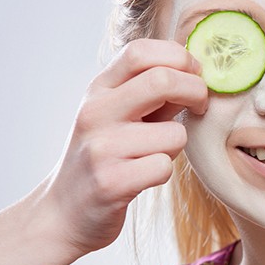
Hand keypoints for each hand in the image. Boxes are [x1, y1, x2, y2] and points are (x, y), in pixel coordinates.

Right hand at [42, 38, 207, 255]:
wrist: (64, 212)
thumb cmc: (105, 158)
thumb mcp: (120, 115)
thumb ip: (155, 94)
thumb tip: (197, 72)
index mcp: (99, 90)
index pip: (140, 51)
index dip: (179, 57)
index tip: (195, 74)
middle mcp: (95, 112)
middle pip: (162, 80)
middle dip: (196, 91)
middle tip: (199, 106)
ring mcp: (100, 147)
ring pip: (174, 133)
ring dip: (176, 146)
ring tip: (152, 155)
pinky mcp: (110, 182)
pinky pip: (163, 167)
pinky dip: (163, 173)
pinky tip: (142, 177)